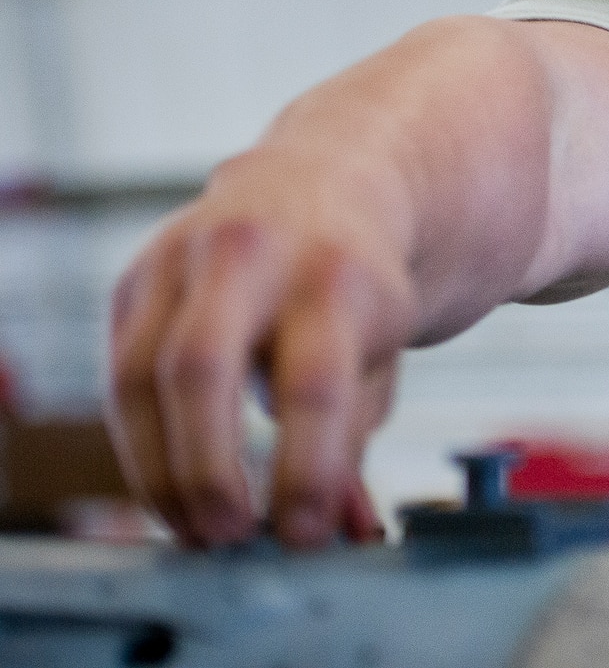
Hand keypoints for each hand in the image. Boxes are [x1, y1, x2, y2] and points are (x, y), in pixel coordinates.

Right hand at [106, 155, 414, 548]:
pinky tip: (169, 487)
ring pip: (140, 378)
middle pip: (200, 370)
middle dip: (206, 470)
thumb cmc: (354, 288)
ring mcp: (182, 258)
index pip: (313, 386)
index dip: (306, 473)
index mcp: (336, 275)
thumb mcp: (379, 350)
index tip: (306, 535)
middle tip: (228, 537)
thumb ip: (355, 439)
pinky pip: (118, 375)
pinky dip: (141, 444)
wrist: (322, 183)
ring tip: (196, 531)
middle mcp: (254, 255)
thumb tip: (349, 533)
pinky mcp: (134, 277)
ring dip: (159, 473)